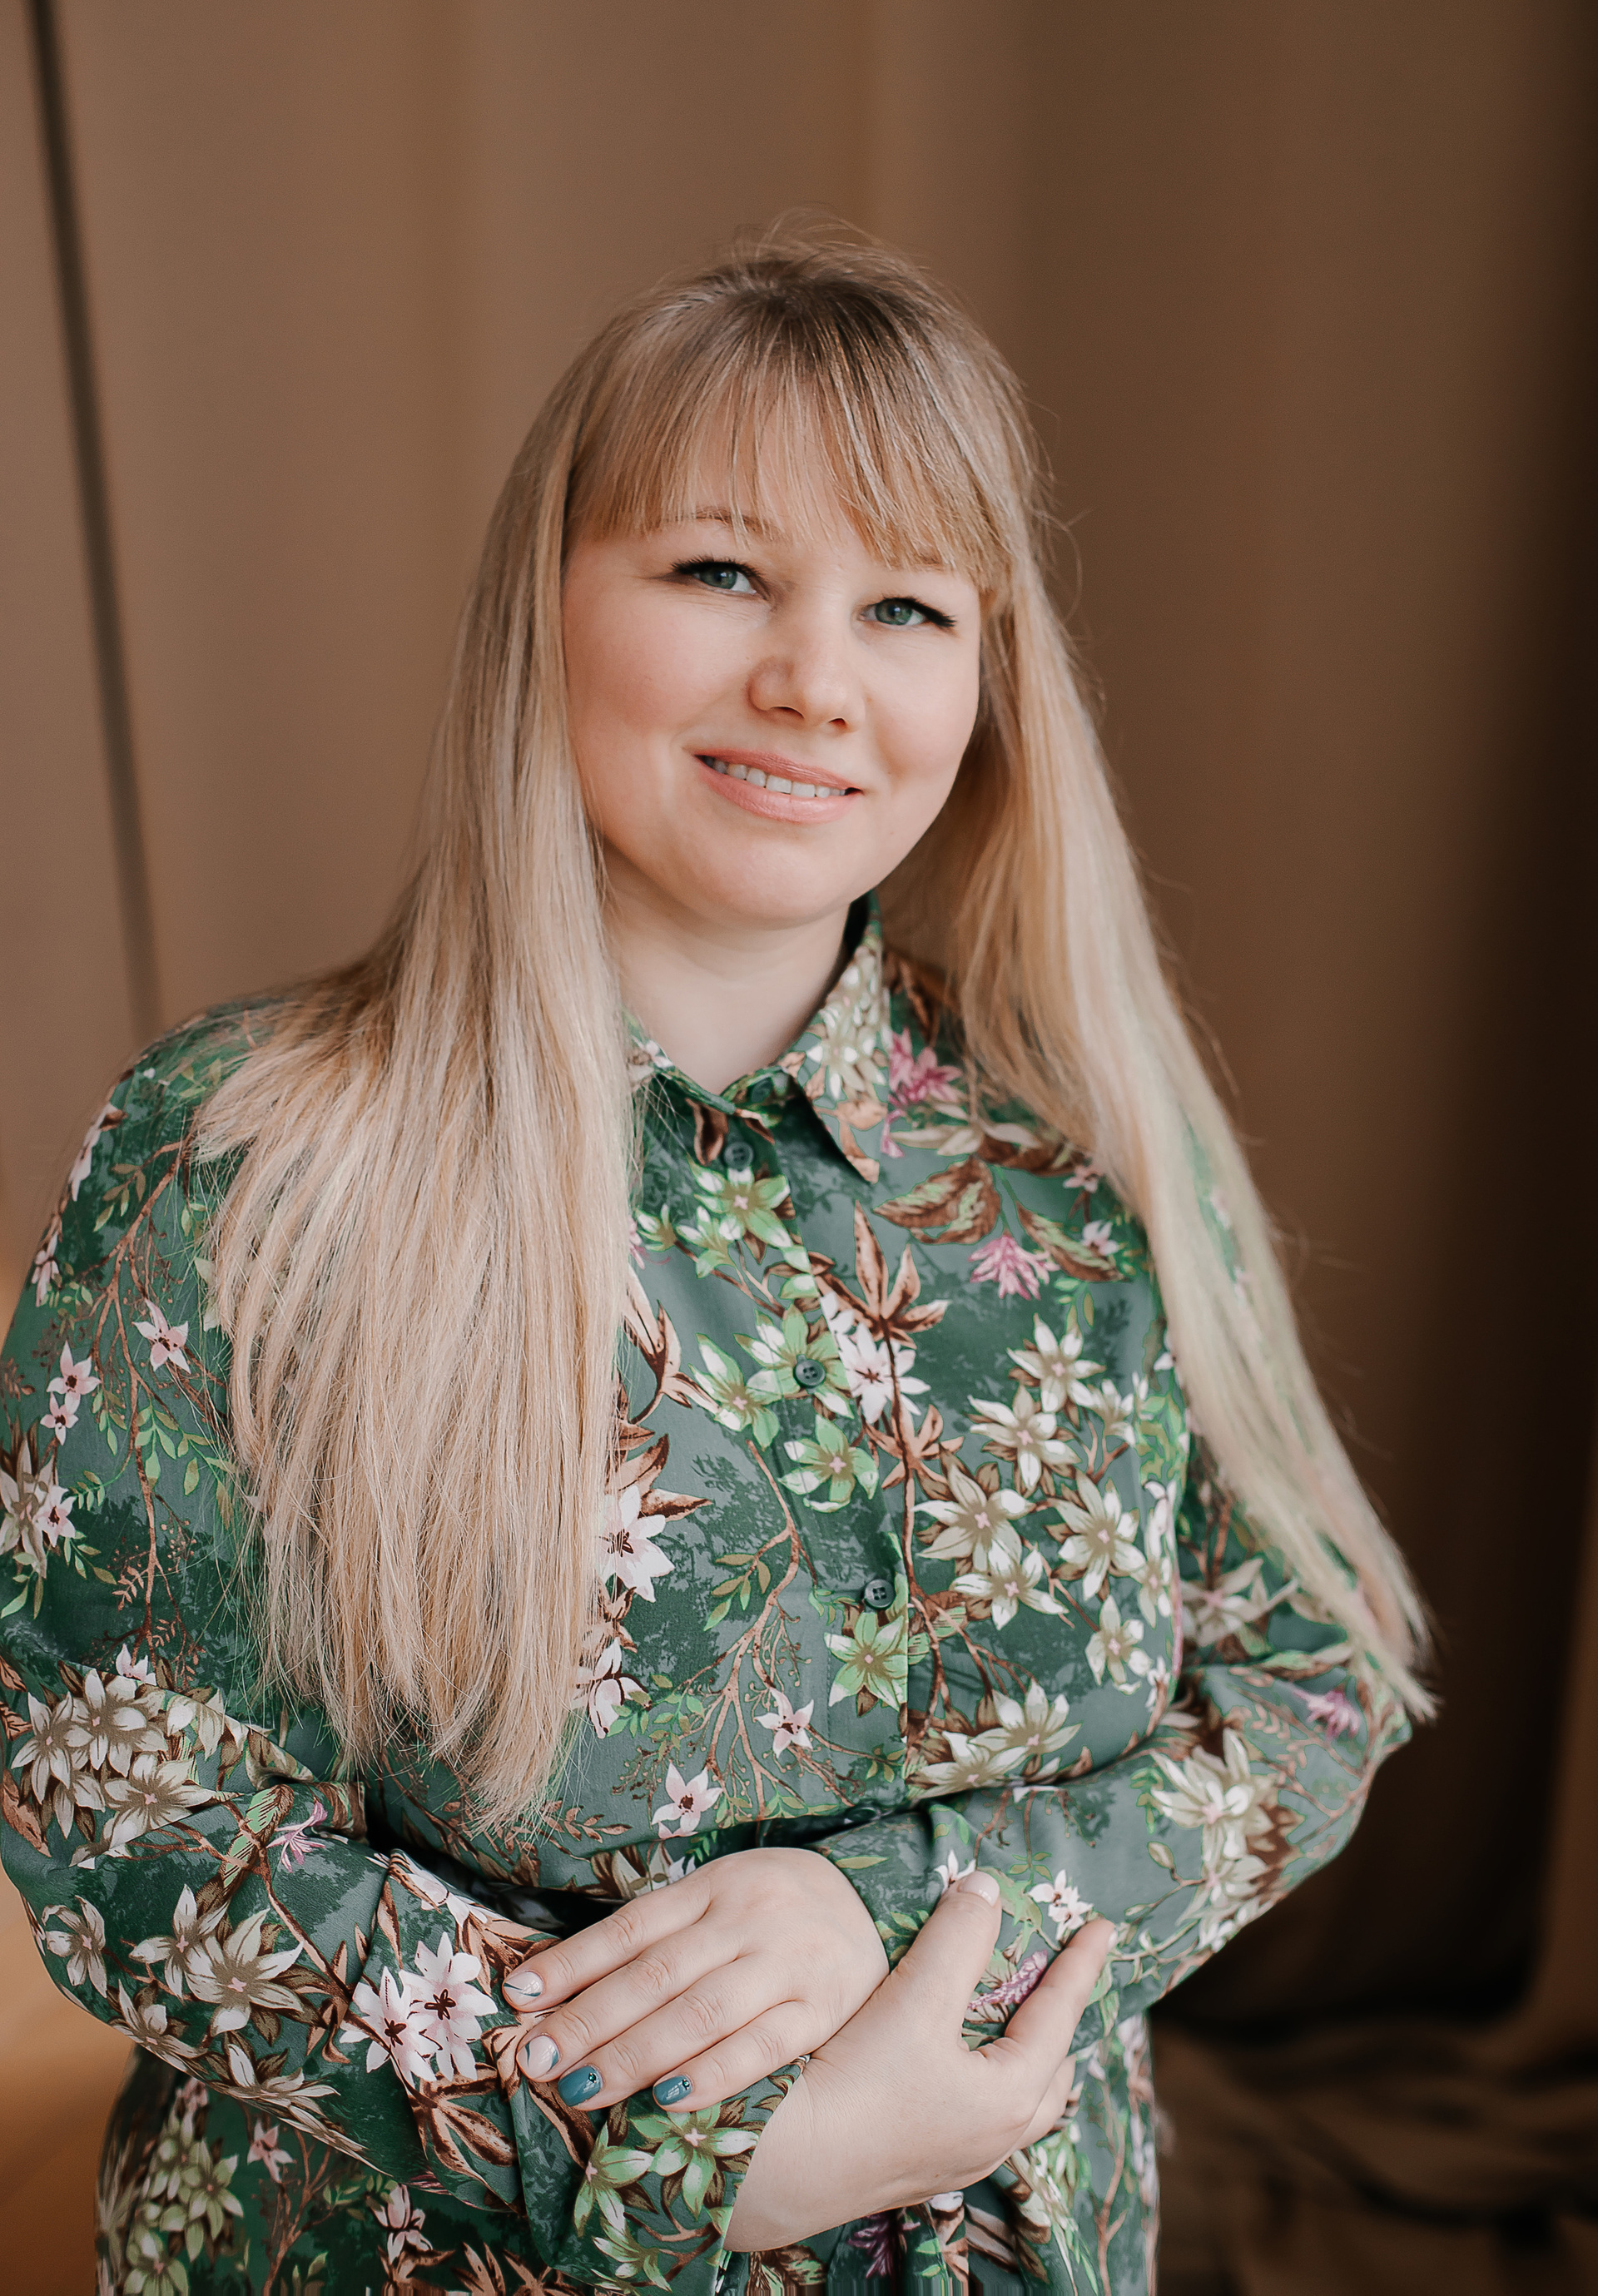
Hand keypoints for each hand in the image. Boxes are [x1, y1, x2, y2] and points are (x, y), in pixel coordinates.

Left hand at [501, 1846, 888, 2112]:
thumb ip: (656, 1937)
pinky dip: (713, 2074)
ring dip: (634, 2055)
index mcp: (716, 1885)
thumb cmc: (775, 1910)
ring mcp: (789, 1963)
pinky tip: (667, 2099)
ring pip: (700, 2012)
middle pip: (656, 1974)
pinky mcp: (824, 2009)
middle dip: (589, 2021)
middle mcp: (749, 1918)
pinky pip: (764, 2047)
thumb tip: (559, 1984)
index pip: (631, 1928)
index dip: (572, 1963)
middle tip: (536, 2060)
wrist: (877, 1904)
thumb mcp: (719, 1898)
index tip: (518, 1998)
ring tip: (580, 2088)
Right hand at [725, 1872, 1113, 2251]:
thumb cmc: (856, 2083)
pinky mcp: (917, 2164)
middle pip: (1052, 2074)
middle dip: (1061, 2023)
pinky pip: (977, 2115)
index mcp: (1011, 2098)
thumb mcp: (914, 2000)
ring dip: (1022, 2055)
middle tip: (1062, 1978)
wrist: (780, 2167)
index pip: (1061, 2016)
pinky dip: (984, 2077)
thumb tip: (986, 1886)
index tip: (1105, 1926)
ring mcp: (956, 2158)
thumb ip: (957, 1938)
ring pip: (1015, 2102)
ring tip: (1013, 2018)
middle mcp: (995, 2138)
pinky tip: (954, 2062)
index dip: (1083, 1965)